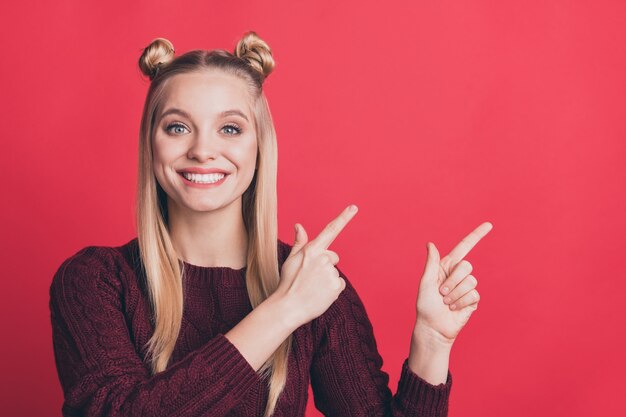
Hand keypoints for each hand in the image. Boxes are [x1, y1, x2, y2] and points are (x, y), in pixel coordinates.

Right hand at [273, 205, 358, 326]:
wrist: (288, 307)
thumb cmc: (288, 282)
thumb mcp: (291, 260)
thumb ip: (300, 242)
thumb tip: (299, 225)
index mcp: (311, 250)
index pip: (330, 230)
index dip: (343, 218)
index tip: (354, 207)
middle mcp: (323, 259)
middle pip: (333, 257)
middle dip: (325, 264)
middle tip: (310, 276)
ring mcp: (330, 272)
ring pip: (334, 272)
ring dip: (326, 279)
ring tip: (313, 287)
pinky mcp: (337, 286)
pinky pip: (339, 284)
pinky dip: (332, 289)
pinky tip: (320, 294)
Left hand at [414, 222, 492, 345]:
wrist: (433, 327)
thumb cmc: (426, 305)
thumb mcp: (426, 282)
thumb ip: (431, 263)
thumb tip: (430, 244)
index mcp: (446, 266)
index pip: (464, 247)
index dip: (476, 236)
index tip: (489, 225)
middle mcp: (458, 275)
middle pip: (467, 266)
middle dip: (452, 281)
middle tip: (441, 293)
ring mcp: (467, 287)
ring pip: (471, 281)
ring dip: (455, 294)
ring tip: (447, 302)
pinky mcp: (473, 299)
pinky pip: (473, 294)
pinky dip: (461, 302)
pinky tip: (454, 308)